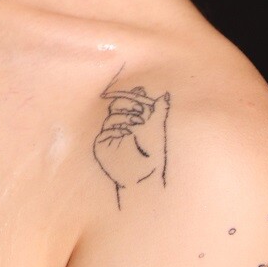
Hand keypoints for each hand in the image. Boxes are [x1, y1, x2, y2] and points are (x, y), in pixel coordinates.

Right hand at [93, 80, 169, 203]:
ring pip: (111, 117)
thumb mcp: (158, 129)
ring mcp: (110, 136)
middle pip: (116, 105)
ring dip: (124, 116)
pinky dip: (115, 130)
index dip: (133, 95)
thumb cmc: (153, 154)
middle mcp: (120, 126)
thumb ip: (160, 110)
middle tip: (139, 109)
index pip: (128, 102)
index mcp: (132, 121)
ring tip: (137, 124)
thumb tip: (166, 94)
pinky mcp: (101, 146)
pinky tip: (126, 134)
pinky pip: (105, 132)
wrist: (144, 176)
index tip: (141, 91)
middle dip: (127, 103)